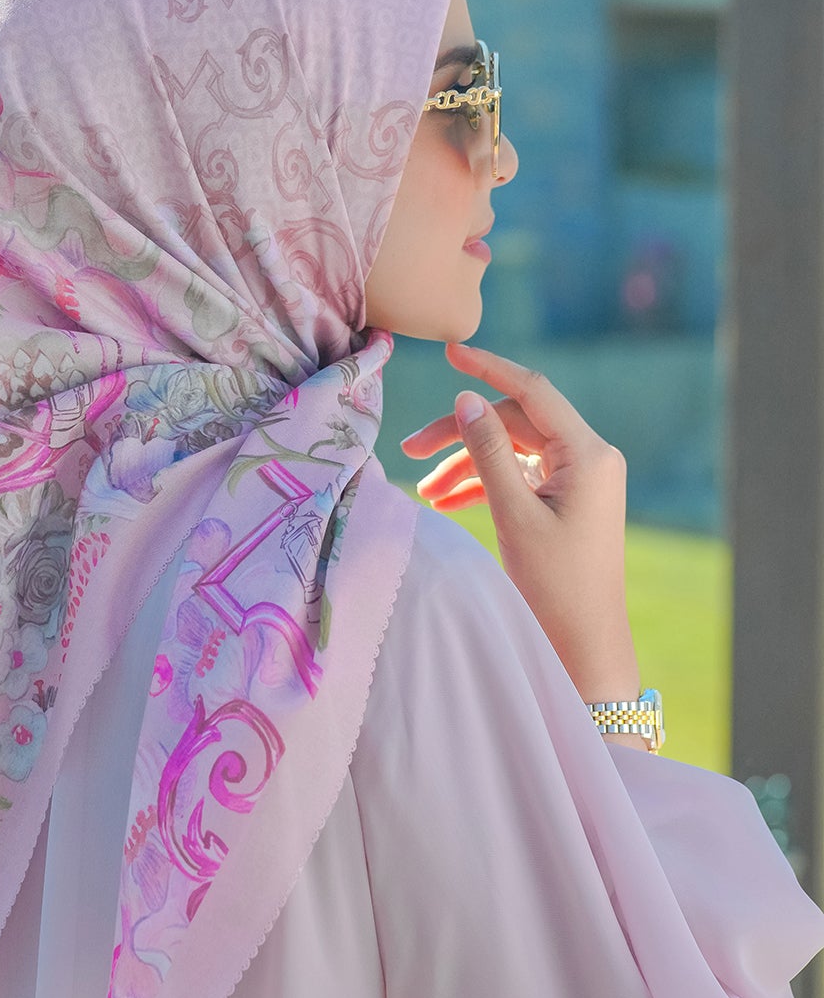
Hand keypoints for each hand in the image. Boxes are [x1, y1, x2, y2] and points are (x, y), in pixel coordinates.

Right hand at [400, 341, 640, 704]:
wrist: (586, 646)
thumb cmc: (554, 586)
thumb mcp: (513, 515)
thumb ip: (487, 453)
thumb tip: (465, 399)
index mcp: (588, 454)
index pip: (532, 391)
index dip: (487, 368)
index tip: (449, 351)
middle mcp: (589, 458)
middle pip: (516, 422)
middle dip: (462, 433)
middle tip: (409, 452)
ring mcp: (580, 480)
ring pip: (513, 450)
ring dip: (467, 464)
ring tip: (424, 493)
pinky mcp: (567, 502)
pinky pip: (520, 476)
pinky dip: (484, 484)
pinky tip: (447, 503)